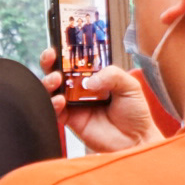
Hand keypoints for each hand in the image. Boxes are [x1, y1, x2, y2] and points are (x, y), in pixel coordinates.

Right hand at [39, 47, 162, 153]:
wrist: (136, 140)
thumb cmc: (135, 113)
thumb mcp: (130, 86)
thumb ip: (112, 75)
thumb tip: (90, 80)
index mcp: (94, 76)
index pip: (75, 59)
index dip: (65, 51)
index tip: (59, 43)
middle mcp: (80, 88)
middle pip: (57, 70)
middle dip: (49, 62)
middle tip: (51, 57)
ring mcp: (73, 103)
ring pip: (51, 89)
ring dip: (48, 81)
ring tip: (56, 79)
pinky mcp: (69, 119)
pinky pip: (54, 110)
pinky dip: (53, 104)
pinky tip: (61, 101)